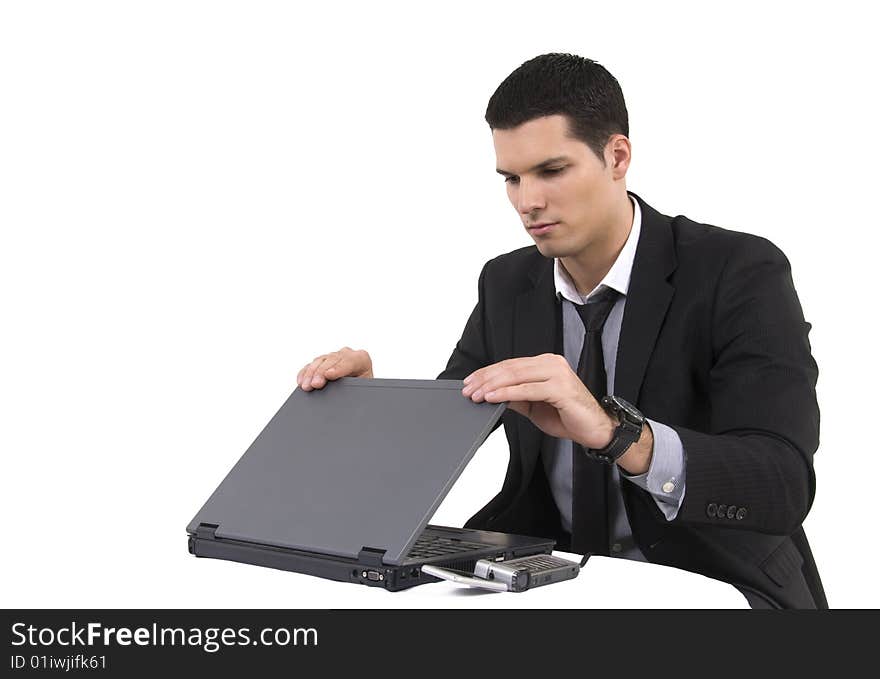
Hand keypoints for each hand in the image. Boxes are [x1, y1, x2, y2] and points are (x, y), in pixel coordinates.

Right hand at [296, 347, 372, 390]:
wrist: (359, 390)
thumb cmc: (363, 389)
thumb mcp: (364, 389)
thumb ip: (356, 387)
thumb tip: (344, 394)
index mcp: (361, 359)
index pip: (349, 361)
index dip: (339, 368)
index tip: (329, 375)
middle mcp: (346, 354)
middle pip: (332, 360)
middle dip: (321, 372)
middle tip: (315, 384)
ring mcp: (332, 357)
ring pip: (319, 361)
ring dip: (311, 374)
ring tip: (306, 386)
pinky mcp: (321, 362)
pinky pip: (310, 365)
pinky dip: (305, 373)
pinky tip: (301, 381)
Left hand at [462, 353, 616, 448]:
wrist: (595, 429)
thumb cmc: (568, 416)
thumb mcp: (534, 406)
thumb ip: (516, 397)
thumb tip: (492, 394)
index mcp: (546, 363)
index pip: (510, 365)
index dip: (488, 373)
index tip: (470, 381)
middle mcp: (552, 363)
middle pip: (510, 368)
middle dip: (485, 379)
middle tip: (469, 389)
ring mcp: (557, 374)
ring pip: (516, 376)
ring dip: (492, 386)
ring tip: (477, 394)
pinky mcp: (560, 388)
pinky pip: (527, 390)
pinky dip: (507, 393)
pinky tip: (493, 397)